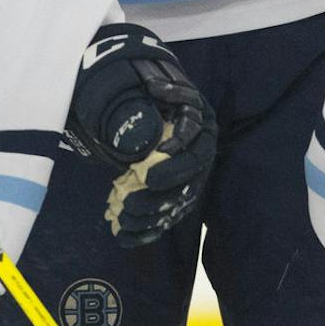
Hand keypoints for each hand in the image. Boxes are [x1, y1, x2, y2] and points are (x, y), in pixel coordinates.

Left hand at [66, 24, 216, 244]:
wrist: (165, 117)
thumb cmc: (164, 102)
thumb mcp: (167, 91)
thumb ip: (165, 91)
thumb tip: (153, 88)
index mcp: (203, 130)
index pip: (195, 149)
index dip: (176, 159)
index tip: (150, 166)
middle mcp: (202, 159)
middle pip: (188, 182)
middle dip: (162, 191)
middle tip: (134, 196)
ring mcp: (192, 183)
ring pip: (176, 205)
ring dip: (151, 215)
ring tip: (123, 214)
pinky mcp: (178, 202)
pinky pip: (164, 221)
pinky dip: (143, 232)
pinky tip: (121, 237)